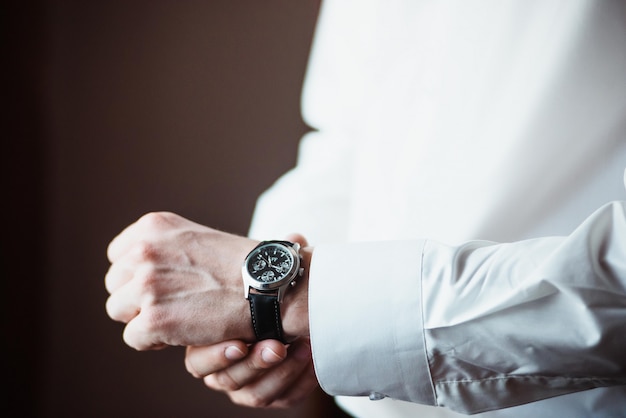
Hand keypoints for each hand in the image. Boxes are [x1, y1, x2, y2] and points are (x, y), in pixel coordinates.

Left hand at [104, 212, 258, 349]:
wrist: (269, 285)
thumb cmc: (241, 264)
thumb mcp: (196, 236)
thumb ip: (163, 247)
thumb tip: (131, 268)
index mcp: (152, 226)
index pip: (118, 256)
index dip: (138, 275)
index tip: (164, 284)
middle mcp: (144, 251)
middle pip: (115, 284)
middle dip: (138, 297)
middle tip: (174, 303)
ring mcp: (147, 285)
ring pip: (118, 311)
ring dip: (144, 318)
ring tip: (177, 317)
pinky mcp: (154, 319)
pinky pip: (133, 337)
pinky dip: (155, 341)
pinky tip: (182, 331)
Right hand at [183, 233, 316, 407]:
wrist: (299, 310)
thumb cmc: (276, 290)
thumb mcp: (271, 272)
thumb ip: (273, 257)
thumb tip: (296, 237)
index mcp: (207, 336)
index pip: (197, 358)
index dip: (217, 354)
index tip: (241, 343)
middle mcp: (221, 363)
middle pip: (225, 379)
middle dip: (252, 363)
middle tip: (277, 346)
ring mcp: (245, 381)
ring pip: (253, 393)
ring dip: (280, 372)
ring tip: (302, 349)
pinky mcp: (271, 392)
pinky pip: (282, 398)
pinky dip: (298, 382)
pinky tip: (313, 363)